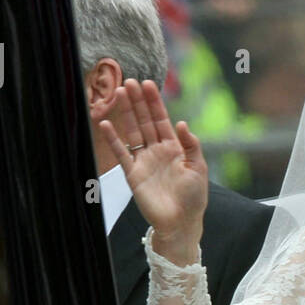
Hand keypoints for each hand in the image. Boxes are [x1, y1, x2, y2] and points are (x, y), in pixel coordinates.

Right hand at [99, 79, 206, 264]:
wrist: (181, 222)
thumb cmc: (193, 197)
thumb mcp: (198, 168)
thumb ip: (191, 144)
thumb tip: (181, 122)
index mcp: (174, 147)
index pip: (162, 119)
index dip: (155, 102)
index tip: (148, 84)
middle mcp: (157, 151)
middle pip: (145, 121)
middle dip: (138, 102)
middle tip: (129, 82)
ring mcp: (143, 161)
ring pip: (133, 132)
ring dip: (126, 114)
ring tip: (119, 93)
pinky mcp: (133, 174)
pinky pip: (121, 153)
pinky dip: (114, 139)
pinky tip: (106, 124)